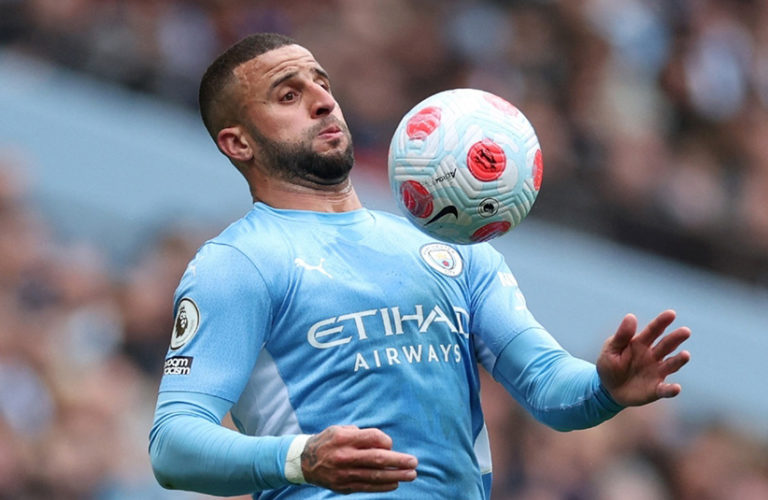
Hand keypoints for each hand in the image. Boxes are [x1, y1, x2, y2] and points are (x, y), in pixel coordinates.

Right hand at [301, 425, 417, 493]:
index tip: (390, 444)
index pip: (372, 438)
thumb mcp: (340, 430)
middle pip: (377, 458)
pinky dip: (383, 486)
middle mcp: (344, 456)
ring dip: (396, 475)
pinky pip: (367, 487)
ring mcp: (344, 473)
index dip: (386, 441)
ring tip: (411, 475)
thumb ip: (361, 435)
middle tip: (414, 462)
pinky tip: (395, 483)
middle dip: (398, 461)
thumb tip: (384, 443)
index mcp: (344, 438)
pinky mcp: (344, 486)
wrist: (305, 461)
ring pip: (375, 476)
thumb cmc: (328, 441)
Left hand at [597, 310, 690, 406]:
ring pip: (671, 365)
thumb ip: (621, 336)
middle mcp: (653, 356)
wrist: (608, 389)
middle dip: (676, 338)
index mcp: (640, 343)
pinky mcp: (656, 389)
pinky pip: (665, 389)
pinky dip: (671, 389)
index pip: (653, 330)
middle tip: (685, 331)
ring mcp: (656, 372)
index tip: (671, 314)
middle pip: (666, 345)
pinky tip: (676, 388)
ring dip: (679, 360)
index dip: (662, 322)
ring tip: (685, 355)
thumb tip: (631, 316)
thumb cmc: (610, 365)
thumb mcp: (611, 349)